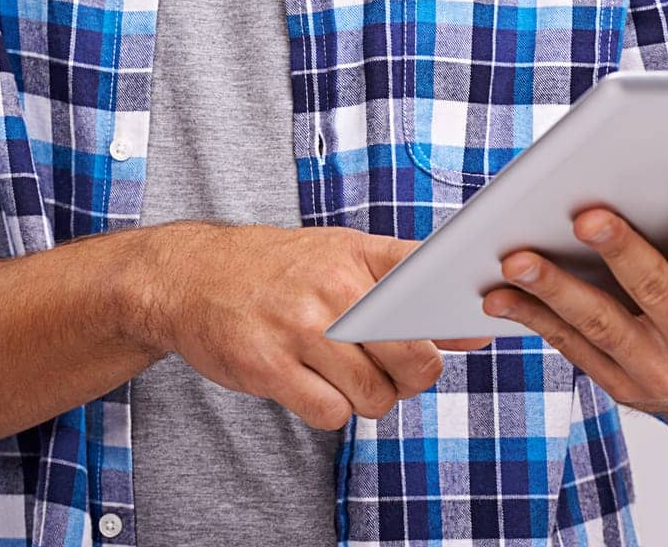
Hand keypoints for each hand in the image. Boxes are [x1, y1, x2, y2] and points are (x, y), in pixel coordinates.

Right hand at [133, 222, 494, 430]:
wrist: (194, 276)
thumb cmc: (281, 268)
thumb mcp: (342, 253)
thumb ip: (403, 284)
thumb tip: (472, 330)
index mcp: (359, 253)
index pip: (428, 278)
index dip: (456, 315)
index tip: (473, 334)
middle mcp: (336, 287)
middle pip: (413, 354)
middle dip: (418, 376)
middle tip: (404, 374)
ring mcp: (302, 328)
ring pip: (374, 393)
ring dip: (374, 399)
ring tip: (358, 381)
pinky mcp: (269, 367)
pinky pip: (331, 413)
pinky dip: (335, 411)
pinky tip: (321, 389)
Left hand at [479, 168, 667, 438]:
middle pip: (657, 292)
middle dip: (621, 250)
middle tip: (586, 212)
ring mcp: (659, 372)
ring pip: (602, 326)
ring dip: (555, 290)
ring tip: (517, 256)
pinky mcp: (621, 387)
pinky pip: (573, 349)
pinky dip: (534, 319)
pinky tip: (499, 292)